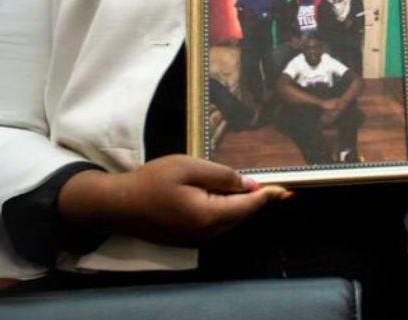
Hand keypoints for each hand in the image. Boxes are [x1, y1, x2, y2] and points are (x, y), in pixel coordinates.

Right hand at [57, 155, 286, 246]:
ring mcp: (197, 240)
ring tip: (251, 187)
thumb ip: (222, 176)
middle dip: (257, 200)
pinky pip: (217, 225)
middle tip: (274, 184)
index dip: (270, 196)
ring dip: (241, 205)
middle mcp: (206, 234)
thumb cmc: (151, 181)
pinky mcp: (189, 240)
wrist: (117, 205)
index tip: (289, 189)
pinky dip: (226, 211)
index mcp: (208, 216)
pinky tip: (225, 196)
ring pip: (231, 221)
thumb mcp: (189, 167)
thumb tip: (249, 185)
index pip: (249, 206)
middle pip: (243, 215)